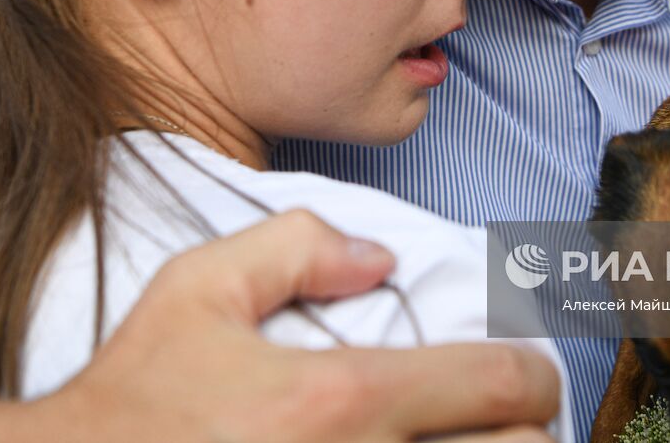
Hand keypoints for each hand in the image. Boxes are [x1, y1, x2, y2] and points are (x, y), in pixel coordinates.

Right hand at [0, 211, 560, 442]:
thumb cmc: (134, 400)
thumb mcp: (197, 288)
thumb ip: (295, 246)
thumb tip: (378, 256)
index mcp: (343, 400)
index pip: (498, 384)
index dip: (535, 373)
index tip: (528, 372)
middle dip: (528, 430)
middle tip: (507, 417)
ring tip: (473, 441)